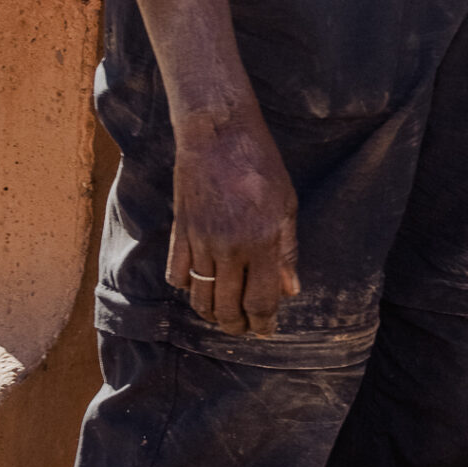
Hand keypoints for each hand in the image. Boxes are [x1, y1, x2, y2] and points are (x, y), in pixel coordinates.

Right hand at [167, 109, 300, 336]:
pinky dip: (186, 287)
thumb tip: (291, 290)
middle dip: (237, 325)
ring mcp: (201, 242)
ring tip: (222, 316)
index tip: (266, 332)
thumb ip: (287, 251)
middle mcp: (230, 249)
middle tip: (243, 327)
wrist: (217, 134)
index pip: (261, 300)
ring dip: (211, 313)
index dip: (263, 323)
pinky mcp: (179, 232)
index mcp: (262, 243)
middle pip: (228, 307)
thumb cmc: (260, 165)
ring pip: (201, 297)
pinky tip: (197, 286)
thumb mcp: (286, 205)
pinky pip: (177, 274)